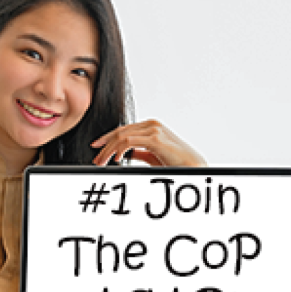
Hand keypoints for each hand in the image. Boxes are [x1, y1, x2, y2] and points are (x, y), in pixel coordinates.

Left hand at [91, 120, 205, 166]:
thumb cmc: (177, 163)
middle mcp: (151, 124)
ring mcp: (153, 129)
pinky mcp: (155, 138)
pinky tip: (115, 159)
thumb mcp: (153, 156)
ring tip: (102, 162)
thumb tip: (126, 154)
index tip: (97, 147)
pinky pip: (129, 142)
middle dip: (105, 145)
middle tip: (96, 158)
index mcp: (151, 126)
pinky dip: (119, 150)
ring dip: (108, 150)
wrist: (194, 166)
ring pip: (122, 137)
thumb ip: (140, 153)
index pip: (124, 130)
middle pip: (120, 132)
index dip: (108, 138)